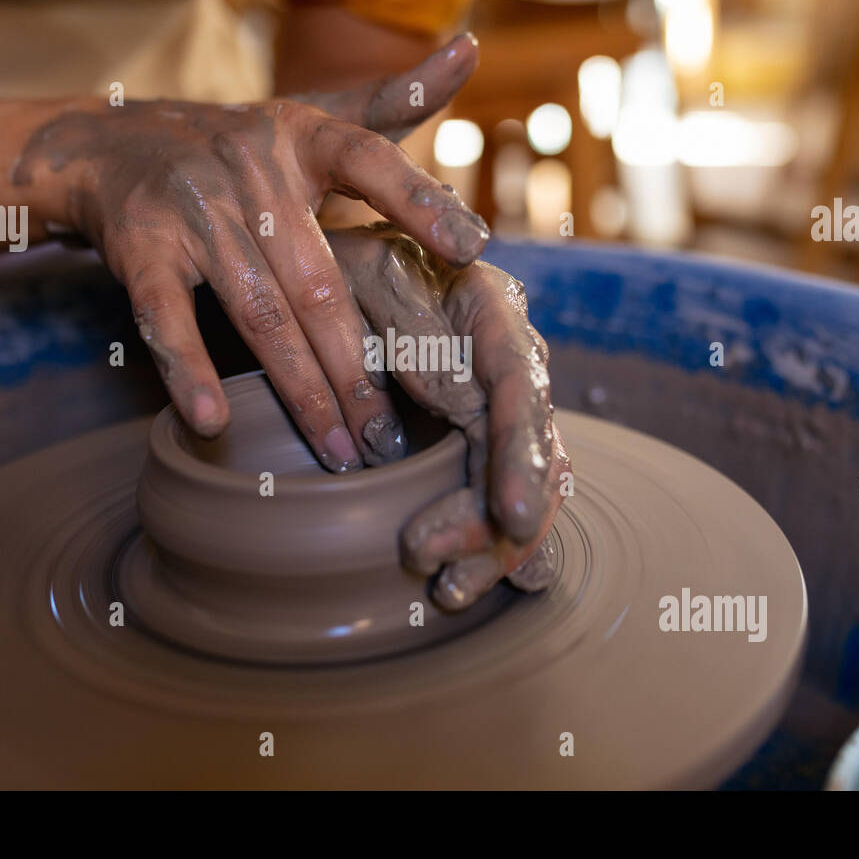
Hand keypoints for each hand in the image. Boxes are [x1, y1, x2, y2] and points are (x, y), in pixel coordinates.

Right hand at [12, 35, 485, 472]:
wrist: (108, 142)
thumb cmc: (238, 143)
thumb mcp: (312, 112)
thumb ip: (393, 99)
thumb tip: (469, 49)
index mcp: (301, 137)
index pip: (369, 160)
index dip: (419, 201)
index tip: (472, 249)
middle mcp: (251, 170)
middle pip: (319, 283)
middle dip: (358, 367)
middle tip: (391, 437)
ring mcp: (195, 212)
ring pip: (260, 314)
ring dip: (301, 391)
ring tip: (340, 451)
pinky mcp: (143, 249)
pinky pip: (168, 319)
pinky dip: (188, 371)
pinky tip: (213, 421)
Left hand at [327, 224, 569, 610]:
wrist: (330, 273)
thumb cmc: (338, 266)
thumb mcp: (352, 272)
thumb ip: (391, 319)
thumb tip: (422, 401)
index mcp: (488, 309)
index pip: (520, 384)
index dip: (522, 455)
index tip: (511, 518)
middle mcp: (508, 360)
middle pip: (529, 452)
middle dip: (493, 522)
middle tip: (436, 564)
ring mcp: (495, 405)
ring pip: (519, 484)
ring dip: (490, 546)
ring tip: (447, 592)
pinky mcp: (473, 440)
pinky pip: (496, 495)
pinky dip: (491, 544)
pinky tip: (486, 583)